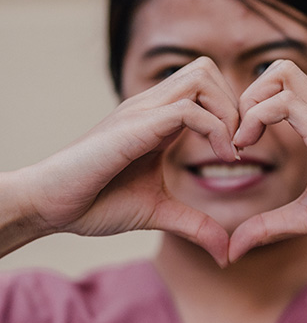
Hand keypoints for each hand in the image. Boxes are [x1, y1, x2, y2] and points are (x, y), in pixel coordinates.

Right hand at [14, 57, 238, 265]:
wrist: (50, 205)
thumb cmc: (97, 201)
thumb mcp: (159, 211)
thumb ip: (196, 224)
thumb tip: (226, 253)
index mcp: (159, 116)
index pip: (206, 85)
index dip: (232, 110)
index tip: (239, 150)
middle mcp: (152, 104)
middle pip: (207, 69)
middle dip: (235, 102)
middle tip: (240, 143)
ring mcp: (142, 110)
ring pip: (202, 77)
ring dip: (228, 110)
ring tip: (231, 149)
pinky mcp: (135, 126)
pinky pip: (188, 110)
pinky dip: (215, 129)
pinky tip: (221, 158)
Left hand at [229, 60, 306, 261]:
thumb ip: (269, 226)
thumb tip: (235, 251)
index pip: (282, 87)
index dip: (252, 108)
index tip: (240, 146)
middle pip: (279, 69)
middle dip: (248, 96)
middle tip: (239, 137)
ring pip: (279, 73)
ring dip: (249, 102)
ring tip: (243, 141)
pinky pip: (281, 103)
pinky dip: (254, 119)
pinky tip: (248, 148)